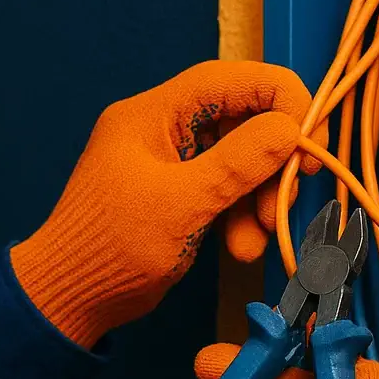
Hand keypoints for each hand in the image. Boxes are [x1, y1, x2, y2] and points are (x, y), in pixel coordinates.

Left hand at [12, 61, 323, 347]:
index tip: (310, 142)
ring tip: (255, 241)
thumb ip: (239, 163)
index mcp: (155, 113)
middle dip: (271, 164)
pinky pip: (223, 193)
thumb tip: (292, 127)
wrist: (69, 298)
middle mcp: (164, 129)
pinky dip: (240, 218)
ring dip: (259, 199)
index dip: (281, 100)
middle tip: (285, 201)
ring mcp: (172, 164)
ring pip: (238, 162)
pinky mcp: (178, 197)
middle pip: (241, 121)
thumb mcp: (183, 204)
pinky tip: (242, 249)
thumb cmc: (112, 246)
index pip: (231, 80)